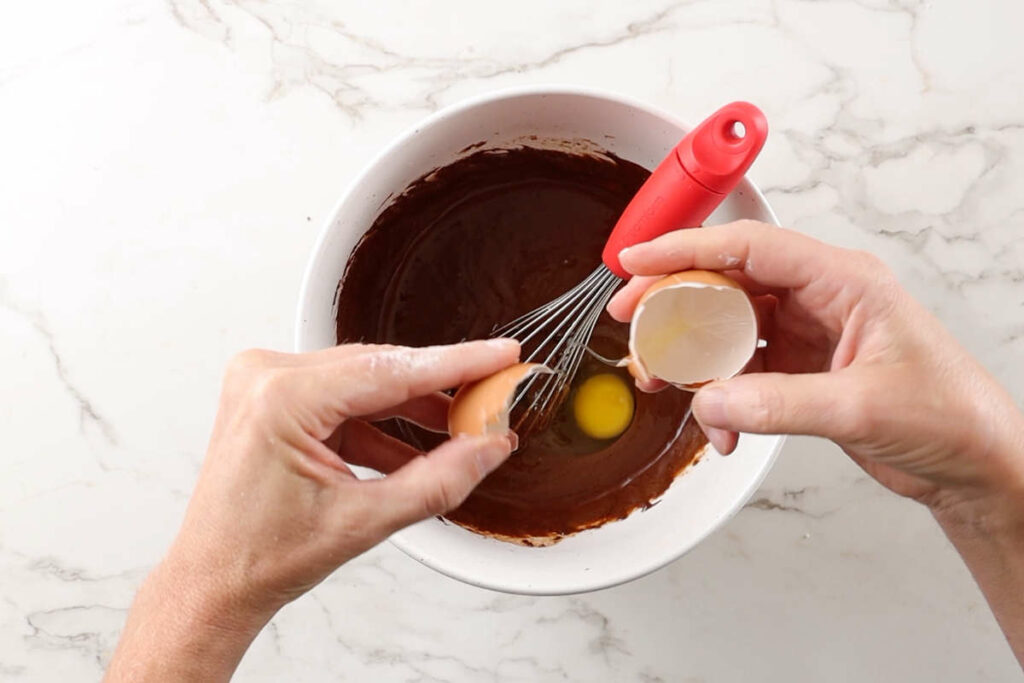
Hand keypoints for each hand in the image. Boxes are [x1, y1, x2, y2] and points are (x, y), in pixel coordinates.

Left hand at [105, 340, 518, 681]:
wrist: (212, 581)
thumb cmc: (261, 557)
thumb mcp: (364, 522)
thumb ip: (438, 480)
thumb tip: (489, 447)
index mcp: (281, 398)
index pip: (390, 370)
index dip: (456, 363)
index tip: (500, 355)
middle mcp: (267, 376)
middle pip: (378, 369)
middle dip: (438, 388)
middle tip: (491, 397)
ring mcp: (266, 383)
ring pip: (364, 381)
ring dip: (411, 407)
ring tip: (462, 429)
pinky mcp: (274, 398)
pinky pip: (343, 399)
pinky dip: (380, 423)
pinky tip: (417, 446)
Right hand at [608, 221, 1023, 664]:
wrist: (973, 464)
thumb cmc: (949, 415)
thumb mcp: (862, 407)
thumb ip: (780, 403)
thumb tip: (712, 402)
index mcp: (841, 280)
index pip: (748, 248)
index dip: (685, 248)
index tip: (635, 261)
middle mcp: (818, 299)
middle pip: (725, 285)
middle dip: (672, 306)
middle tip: (633, 327)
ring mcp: (806, 334)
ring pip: (725, 329)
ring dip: (691, 359)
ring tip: (664, 384)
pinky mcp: (798, 370)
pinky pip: (739, 373)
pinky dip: (720, 401)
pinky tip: (724, 431)